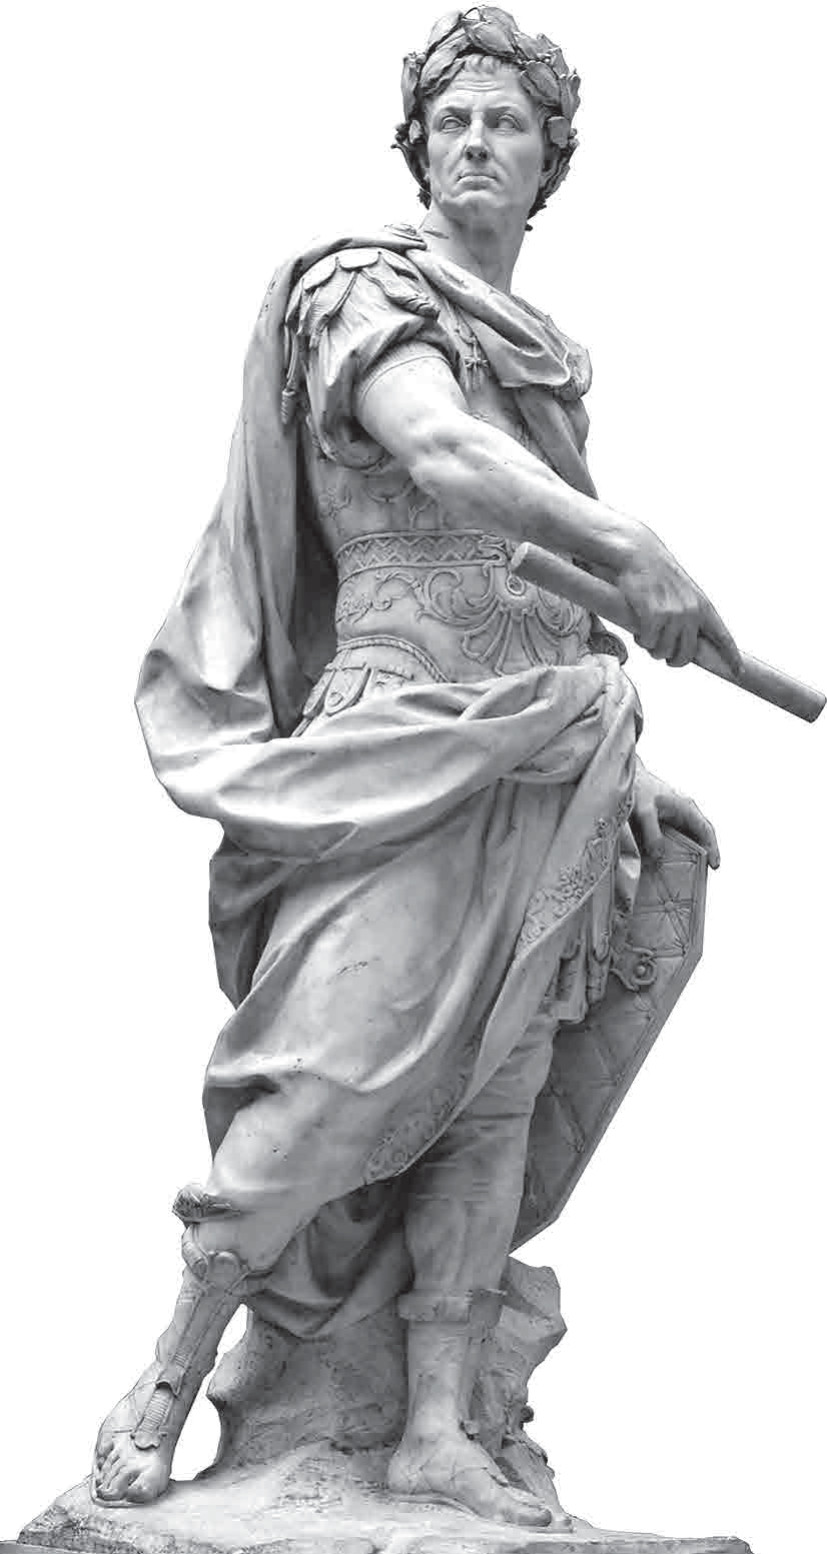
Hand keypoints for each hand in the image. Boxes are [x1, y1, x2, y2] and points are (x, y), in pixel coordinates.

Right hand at [617, 530, 740, 674]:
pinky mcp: (653, 616)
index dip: (731, 657)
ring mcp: (673, 614)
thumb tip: (689, 644)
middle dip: (673, 660)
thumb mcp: (684, 592)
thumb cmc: (658, 574)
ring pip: (663, 652)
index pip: (723, 637)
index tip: (739, 672)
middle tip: (662, 653)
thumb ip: (690, 616)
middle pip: (685, 656)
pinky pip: (647, 643)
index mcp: (703, 607)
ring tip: (647, 634)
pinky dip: (641, 640)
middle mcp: (691, 612)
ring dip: (652, 648)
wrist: (639, 555)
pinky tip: (639, 629)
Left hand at [632, 757, 720, 868]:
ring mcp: (673, 819)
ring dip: (684, 856)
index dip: (712, 848)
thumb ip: (652, 832)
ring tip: (680, 875)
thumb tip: (658, 854)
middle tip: (697, 877)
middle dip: (700, 857)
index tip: (714, 865)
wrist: (626, 778)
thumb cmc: (638, 788)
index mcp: (686, 807)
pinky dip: (670, 852)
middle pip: (698, 839)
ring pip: (685, 841)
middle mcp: (683, 814)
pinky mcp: (662, 824)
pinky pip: (671, 840)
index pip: (706, 830)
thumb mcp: (644, 811)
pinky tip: (661, 864)